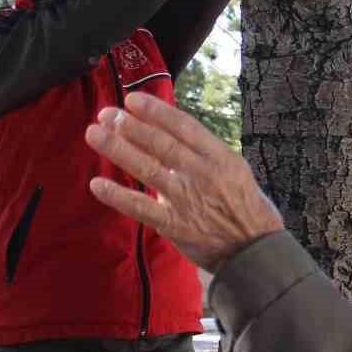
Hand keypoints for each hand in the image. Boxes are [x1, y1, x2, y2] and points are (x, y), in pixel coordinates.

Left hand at [86, 93, 284, 272]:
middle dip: (130, 126)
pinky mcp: (175, 225)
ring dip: (118, 150)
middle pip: (161, 143)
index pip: (184, 126)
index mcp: (220, 157)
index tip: (133, 99)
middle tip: (107, 114)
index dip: (156, 111)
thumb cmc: (247, 208)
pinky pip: (141, 208)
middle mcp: (203, 174)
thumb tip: (171, 138)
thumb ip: (205, 155)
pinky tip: (97, 184)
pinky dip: (118, 196)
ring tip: (95, 134)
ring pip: (147, 169)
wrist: (256, 251)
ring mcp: (187, 200)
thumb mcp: (236, 171)